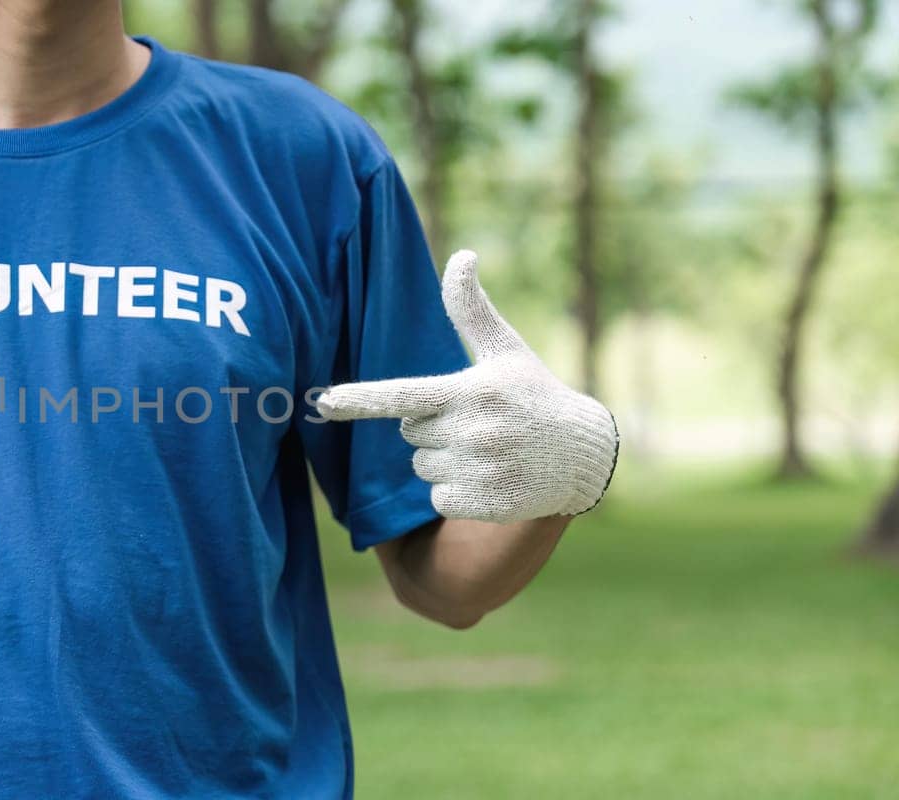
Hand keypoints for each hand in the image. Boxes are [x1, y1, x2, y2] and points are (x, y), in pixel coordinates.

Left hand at [316, 250, 616, 522]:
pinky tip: (493, 477)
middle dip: (433, 429)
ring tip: (489, 450)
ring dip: (445, 461)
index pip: (403, 395)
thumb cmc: (535, 394)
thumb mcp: (505, 350)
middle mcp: (472, 429)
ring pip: (421, 467)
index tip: (324, 402)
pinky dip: (458, 493)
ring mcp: (478, 468)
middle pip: (410, 434)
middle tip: (477, 423)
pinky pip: (439, 499)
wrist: (584, 453)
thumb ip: (471, 309)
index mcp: (470, 390)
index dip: (360, 400)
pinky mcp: (483, 502)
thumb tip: (462, 254)